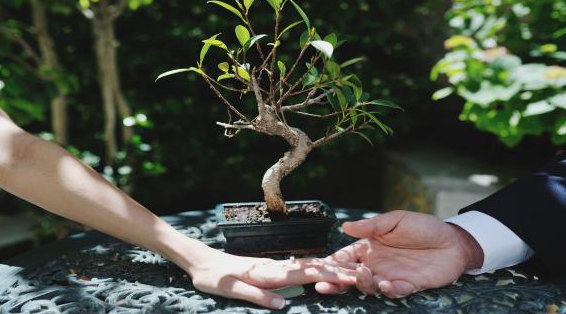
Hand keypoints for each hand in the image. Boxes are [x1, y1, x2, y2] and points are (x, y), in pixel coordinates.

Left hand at [185, 245, 357, 308]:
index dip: (331, 275)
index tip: (353, 276)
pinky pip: (298, 270)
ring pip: (308, 266)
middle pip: (313, 267)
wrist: (202, 262)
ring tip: (352, 272)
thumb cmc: (214, 277)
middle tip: (364, 274)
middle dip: (339, 270)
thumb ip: (258, 296)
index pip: (307, 273)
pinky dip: (316, 270)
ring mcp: (274, 266)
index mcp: (269, 272)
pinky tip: (322, 271)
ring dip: (330, 269)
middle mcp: (275, 267)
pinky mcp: (270, 269)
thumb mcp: (232, 290)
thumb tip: (284, 305)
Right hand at [316, 210, 483, 297]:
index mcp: (370, 247)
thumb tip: (345, 226)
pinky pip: (396, 292)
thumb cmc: (423, 227)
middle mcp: (377, 264)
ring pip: (370, 286)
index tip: (319, 266)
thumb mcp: (396, 220)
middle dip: (337, 281)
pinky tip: (384, 285)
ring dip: (363, 284)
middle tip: (325, 284)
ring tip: (361, 277)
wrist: (453, 240)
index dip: (332, 263)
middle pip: (352, 276)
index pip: (346, 257)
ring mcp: (392, 276)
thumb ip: (371, 225)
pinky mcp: (410, 285)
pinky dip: (389, 291)